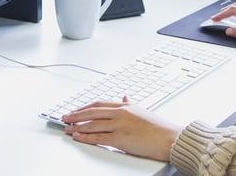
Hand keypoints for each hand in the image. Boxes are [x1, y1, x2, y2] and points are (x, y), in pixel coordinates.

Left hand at [62, 97, 181, 160]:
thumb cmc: (159, 128)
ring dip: (77, 126)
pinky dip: (85, 136)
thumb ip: (131, 104)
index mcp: (125, 106)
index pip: (99, 104)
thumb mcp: (143, 111)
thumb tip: (125, 97)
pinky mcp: (120, 138)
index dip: (85, 107)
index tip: (75, 110)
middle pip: (92, 111)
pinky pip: (98, 137)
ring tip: (67, 128)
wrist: (170, 138)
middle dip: (76, 114)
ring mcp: (120, 125)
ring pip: (92, 124)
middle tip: (65, 117)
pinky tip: (77, 136)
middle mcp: (121, 113)